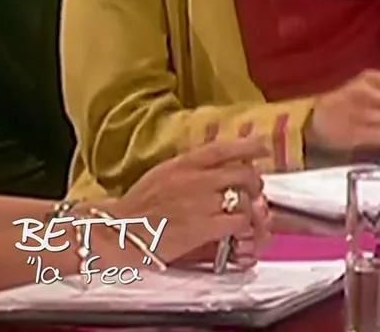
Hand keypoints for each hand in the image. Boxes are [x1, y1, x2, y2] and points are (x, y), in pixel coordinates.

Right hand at [104, 137, 269, 267]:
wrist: (118, 232)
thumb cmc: (137, 207)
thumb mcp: (162, 174)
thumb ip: (189, 166)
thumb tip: (214, 162)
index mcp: (184, 163)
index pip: (224, 147)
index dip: (249, 146)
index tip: (262, 148)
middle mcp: (197, 179)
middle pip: (243, 173)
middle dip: (253, 183)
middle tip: (251, 191)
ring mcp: (202, 202)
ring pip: (245, 197)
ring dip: (250, 206)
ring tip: (243, 213)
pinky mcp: (205, 227)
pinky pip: (239, 220)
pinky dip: (243, 225)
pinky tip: (235, 230)